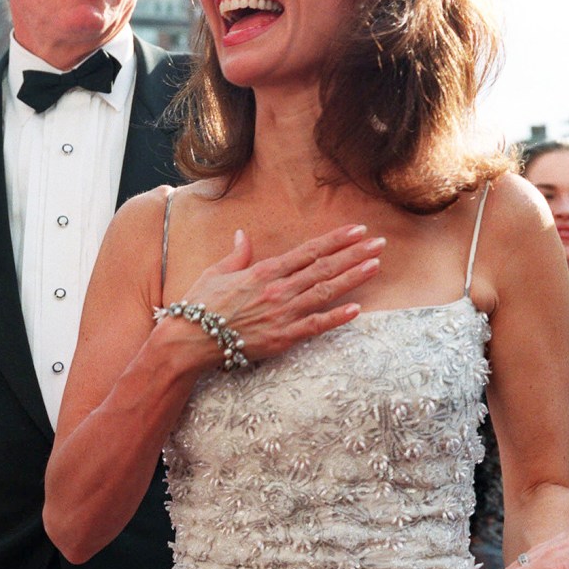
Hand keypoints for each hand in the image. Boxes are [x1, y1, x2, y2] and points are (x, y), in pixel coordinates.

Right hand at [175, 224, 383, 362]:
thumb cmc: (200, 305)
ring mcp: (282, 314)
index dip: (335, 239)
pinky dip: (336, 318)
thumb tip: (244, 234)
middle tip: (379, 242)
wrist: (190, 339)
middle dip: (354, 254)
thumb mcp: (216, 272)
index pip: (308, 251)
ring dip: (352, 278)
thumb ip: (237, 254)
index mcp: (264, 271)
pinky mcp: (282, 338)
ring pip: (325, 292)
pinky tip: (357, 310)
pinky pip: (315, 326)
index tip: (357, 229)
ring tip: (376, 265)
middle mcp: (278, 289)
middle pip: (324, 268)